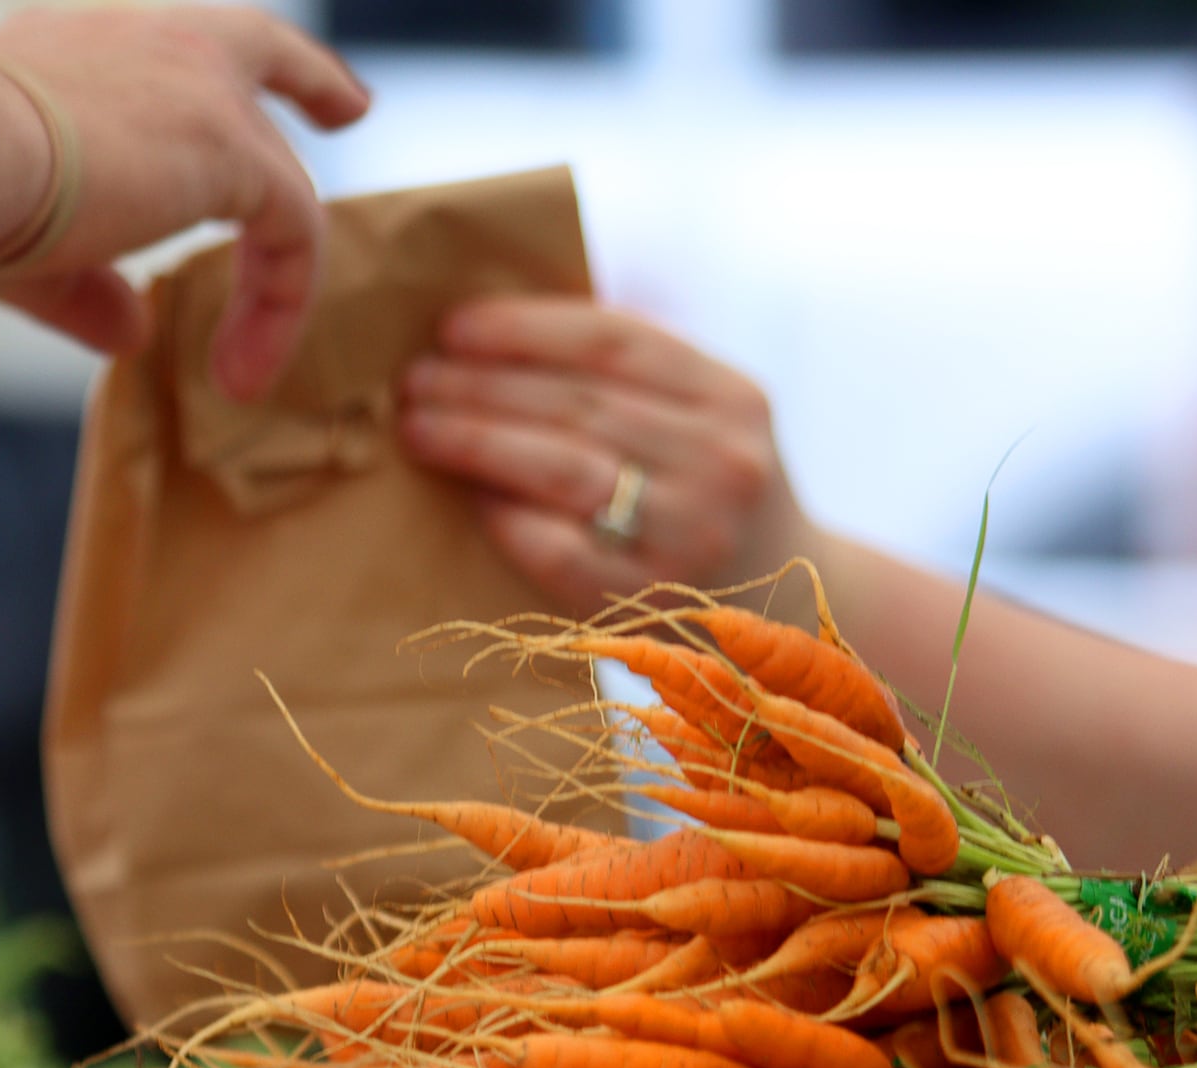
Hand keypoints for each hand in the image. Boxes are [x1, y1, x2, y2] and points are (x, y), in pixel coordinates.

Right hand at [0, 6, 367, 400]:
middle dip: (314, 84)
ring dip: (273, 283)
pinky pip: (291, 234)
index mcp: (90, 46)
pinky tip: (240, 372)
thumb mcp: (21, 247)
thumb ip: (85, 285)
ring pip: (278, 179)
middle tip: (350, 108)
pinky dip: (278, 307)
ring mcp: (199, 86)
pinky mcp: (230, 148)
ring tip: (243, 371)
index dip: (245, 62)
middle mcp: (153, 40)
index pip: (186, 41)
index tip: (299, 80)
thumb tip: (132, 332)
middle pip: (259, 56)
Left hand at [399, 297, 810, 614]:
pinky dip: (504, 517)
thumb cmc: (711, 498)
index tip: (454, 328)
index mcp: (733, 399)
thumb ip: (637, 374)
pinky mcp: (650, 599)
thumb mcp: (709, 422)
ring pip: (561, 467)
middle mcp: (722, 462)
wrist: (781, 611)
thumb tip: (503, 328)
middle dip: (479, 385)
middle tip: (415, 379)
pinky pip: (557, 548)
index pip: (613, 341)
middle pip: (575, 403)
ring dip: (475, 440)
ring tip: (419, 426)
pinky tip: (467, 497)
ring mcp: (689, 534)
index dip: (524, 328)